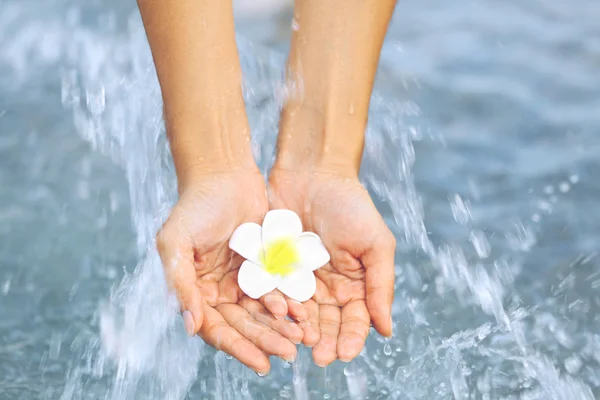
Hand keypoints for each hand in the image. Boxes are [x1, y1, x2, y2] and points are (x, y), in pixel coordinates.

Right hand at [157, 168, 302, 373]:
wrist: (224, 174)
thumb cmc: (195, 206)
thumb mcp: (176, 242)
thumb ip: (180, 284)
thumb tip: (191, 326)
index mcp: (196, 291)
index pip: (216, 328)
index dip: (238, 347)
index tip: (262, 362)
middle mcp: (219, 290)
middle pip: (244, 324)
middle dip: (266, 340)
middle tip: (289, 354)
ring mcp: (243, 279)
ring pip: (264, 312)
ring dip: (281, 327)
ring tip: (302, 339)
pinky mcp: (264, 266)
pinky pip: (278, 289)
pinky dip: (291, 302)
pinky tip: (305, 313)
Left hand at [267, 167, 395, 365]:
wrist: (312, 172)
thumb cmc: (350, 205)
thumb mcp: (375, 243)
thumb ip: (381, 286)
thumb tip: (387, 331)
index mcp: (353, 284)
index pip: (355, 319)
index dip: (352, 338)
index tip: (346, 353)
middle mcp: (326, 287)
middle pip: (326, 323)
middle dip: (325, 341)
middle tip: (319, 357)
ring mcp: (299, 279)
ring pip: (300, 314)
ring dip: (300, 331)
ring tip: (299, 343)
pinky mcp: (274, 268)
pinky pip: (274, 294)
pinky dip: (277, 308)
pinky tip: (278, 319)